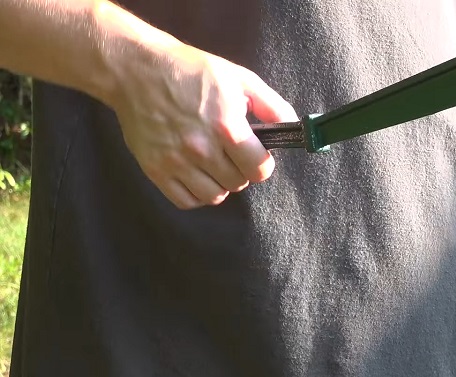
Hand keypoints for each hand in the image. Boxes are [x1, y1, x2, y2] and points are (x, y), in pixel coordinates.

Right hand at [107, 43, 296, 208]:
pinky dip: (195, 193)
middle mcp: (201, 149)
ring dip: (219, 183)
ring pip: (214, 196)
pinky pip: (185, 201)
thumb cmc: (191, 71)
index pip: (259, 169)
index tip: (255, 154)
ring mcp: (175, 162)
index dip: (262, 163)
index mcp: (226, 127)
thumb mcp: (239, 79)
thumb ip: (271, 105)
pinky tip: (196, 174)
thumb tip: (292, 128)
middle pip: (238, 182)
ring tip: (213, 163)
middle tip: (230, 153)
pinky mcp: (155, 169)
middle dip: (240, 170)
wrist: (135, 70)